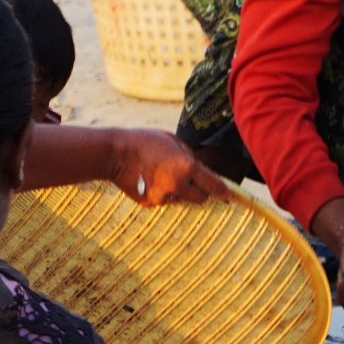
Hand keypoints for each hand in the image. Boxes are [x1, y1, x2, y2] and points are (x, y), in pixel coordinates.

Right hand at [109, 129, 229, 205]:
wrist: (114, 154)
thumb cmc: (144, 141)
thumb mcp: (172, 140)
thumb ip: (189, 155)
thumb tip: (198, 168)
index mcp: (186, 167)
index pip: (213, 185)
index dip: (223, 191)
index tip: (228, 196)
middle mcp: (177, 185)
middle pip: (201, 198)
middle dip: (200, 191)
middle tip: (192, 181)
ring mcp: (163, 197)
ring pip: (181, 199)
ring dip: (178, 191)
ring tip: (162, 175)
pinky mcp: (150, 203)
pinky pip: (164, 200)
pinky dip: (162, 193)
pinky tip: (150, 179)